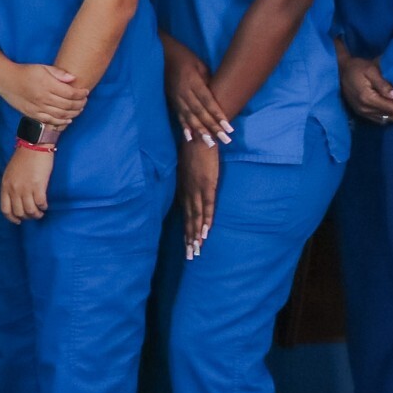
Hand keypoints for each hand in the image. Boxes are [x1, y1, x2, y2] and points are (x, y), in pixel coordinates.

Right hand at [0, 59, 87, 127]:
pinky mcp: (33, 114)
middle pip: (68, 105)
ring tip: (79, 109)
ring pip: (61, 115)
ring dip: (74, 113)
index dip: (81, 93)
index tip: (86, 91)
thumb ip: (58, 73)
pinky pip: (50, 120)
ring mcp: (38, 107)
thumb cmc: (25, 72)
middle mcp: (43, 98)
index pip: (70, 93)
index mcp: (47, 84)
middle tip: (84, 101)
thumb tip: (73, 79)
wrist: (6, 80)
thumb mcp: (42, 67)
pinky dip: (62, 122)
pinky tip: (68, 119)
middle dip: (80, 103)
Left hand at [0, 145, 53, 222]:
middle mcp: (14, 189)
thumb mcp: (10, 172)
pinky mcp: (38, 186)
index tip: (18, 221)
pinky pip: (40, 203)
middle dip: (26, 217)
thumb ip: (11, 185)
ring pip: (30, 211)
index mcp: (5, 186)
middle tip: (33, 215)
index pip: (5, 209)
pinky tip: (45, 205)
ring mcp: (26, 188)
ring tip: (40, 213)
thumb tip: (16, 198)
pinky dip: (43, 207)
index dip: (12, 218)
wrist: (34, 145)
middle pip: (19, 212)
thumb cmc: (23, 157)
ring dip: (36, 215)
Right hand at [163, 36, 232, 145]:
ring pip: (190, 117)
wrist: (163, 55)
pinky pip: (179, 115)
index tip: (228, 127)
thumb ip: (208, 81)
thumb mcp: (201, 65)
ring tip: (210, 143)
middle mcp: (184, 92)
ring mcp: (176, 98)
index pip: (207, 101)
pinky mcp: (172, 101)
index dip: (217, 114)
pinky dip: (185, 127)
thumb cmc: (186, 57)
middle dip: (213, 127)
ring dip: (200, 131)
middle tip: (225, 140)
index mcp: (192, 82)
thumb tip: (219, 96)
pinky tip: (190, 137)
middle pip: (200, 112)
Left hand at [178, 138, 219, 258]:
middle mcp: (188, 192)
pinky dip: (207, 219)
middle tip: (191, 256)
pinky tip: (206, 232)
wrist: (199, 135)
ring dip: (197, 234)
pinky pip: (208, 205)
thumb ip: (187, 181)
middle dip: (190, 239)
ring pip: (196, 217)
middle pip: (189, 220)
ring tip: (197, 250)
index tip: (187, 247)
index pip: (185, 215)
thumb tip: (189, 189)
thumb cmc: (193, 150)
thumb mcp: (185, 168)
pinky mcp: (208, 184)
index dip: (186, 231)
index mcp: (183, 189)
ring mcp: (198, 189)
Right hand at [340, 54, 392, 124]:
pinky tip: (385, 102)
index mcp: (368, 99)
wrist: (339, 70)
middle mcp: (365, 109)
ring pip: (387, 120)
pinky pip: (380, 119)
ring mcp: (362, 113)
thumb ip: (384, 84)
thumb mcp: (371, 70)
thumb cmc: (356, 67)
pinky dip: (386, 112)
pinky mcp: (361, 113)